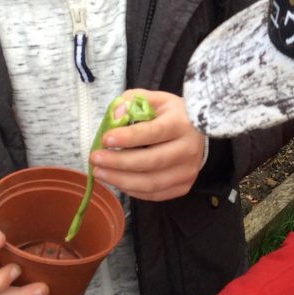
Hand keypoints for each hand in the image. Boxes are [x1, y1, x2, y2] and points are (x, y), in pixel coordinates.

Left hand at [90, 89, 205, 200]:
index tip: (105, 139)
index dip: (128, 138)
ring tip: (99, 172)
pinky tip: (116, 180)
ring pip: (151, 183)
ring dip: (120, 180)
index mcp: (181, 123)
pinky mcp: (184, 186)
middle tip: (95, 158)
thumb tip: (116, 116)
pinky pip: (154, 194)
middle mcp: (188, 149)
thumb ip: (132, 101)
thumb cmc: (170, 115)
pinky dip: (131, 190)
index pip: (154, 132)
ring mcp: (188, 171)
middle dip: (119, 162)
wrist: (198, 133)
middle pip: (151, 161)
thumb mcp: (154, 100)